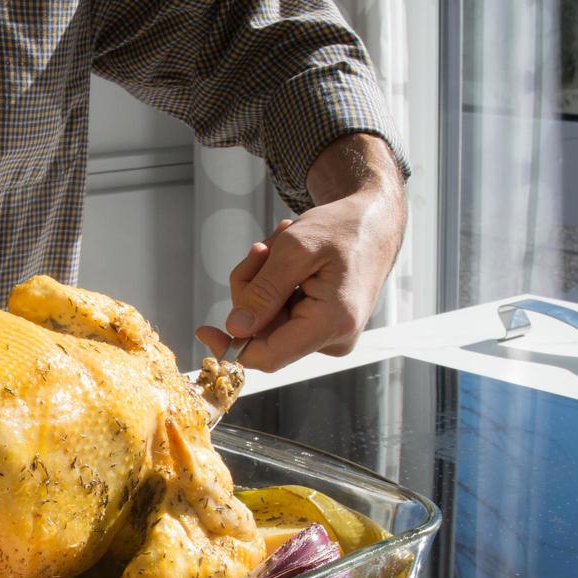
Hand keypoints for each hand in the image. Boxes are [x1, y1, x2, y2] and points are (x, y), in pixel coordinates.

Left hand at [196, 134, 405, 371]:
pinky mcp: (323, 327)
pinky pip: (282, 313)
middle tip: (262, 248)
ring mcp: (330, 335)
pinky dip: (275, 284)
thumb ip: (264, 291)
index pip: (268, 356)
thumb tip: (236, 329)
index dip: (231, 347)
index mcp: (332, 322)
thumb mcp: (295, 249)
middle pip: (263, 332)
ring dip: (263, 280)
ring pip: (269, 320)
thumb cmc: (342, 228)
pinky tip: (290, 259)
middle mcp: (334, 339)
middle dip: (252, 289)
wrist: (375, 221)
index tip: (203, 330)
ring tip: (282, 245)